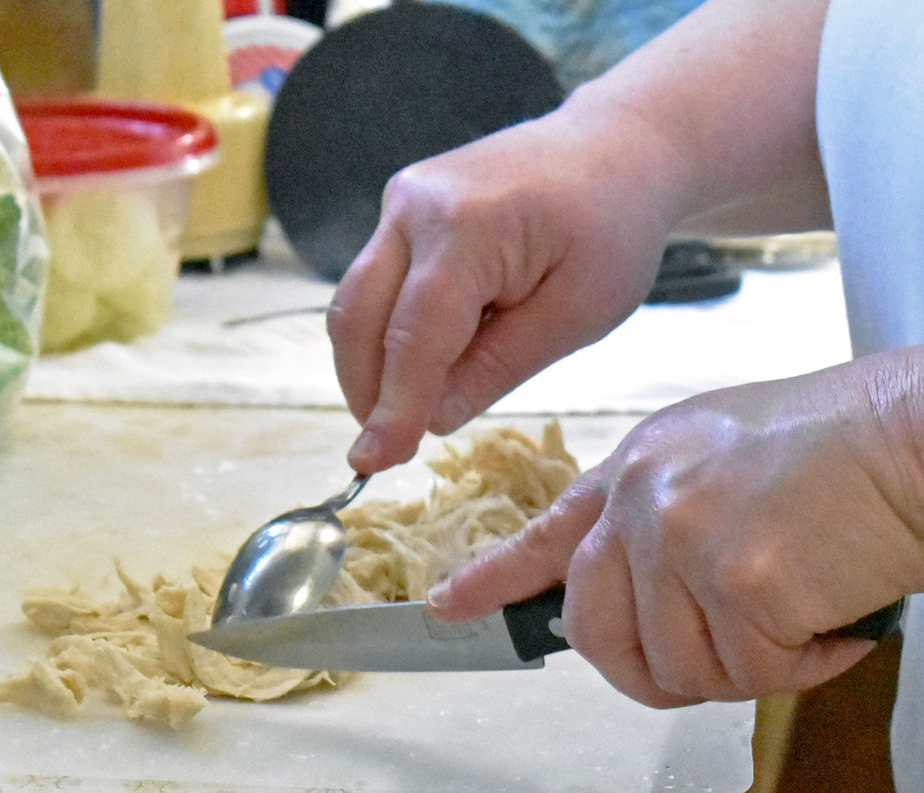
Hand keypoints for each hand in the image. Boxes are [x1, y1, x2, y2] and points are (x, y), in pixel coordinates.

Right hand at [327, 97, 683, 473]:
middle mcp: (416, 205)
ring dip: (373, 368)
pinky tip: (430, 365)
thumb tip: (430, 421)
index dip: (393, 407)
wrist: (617, 148)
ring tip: (413, 411)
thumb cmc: (612, 229)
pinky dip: (390, 337)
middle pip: (359, 318)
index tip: (373, 463)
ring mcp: (402, 202)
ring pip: (356, 304)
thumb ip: (498, 367)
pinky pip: (377, 287)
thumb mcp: (576, 315)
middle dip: (367, 392)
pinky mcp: (402, 213)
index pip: (413, 335)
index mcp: (469, 225)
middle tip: (388, 449)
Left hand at [427, 355, 923, 705]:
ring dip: (750, 664)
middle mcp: (644, 502)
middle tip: (727, 653)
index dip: (496, 579)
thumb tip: (643, 597)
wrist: (915, 434)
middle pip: (601, 637)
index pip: (548, 537)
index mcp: (640, 470)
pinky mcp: (736, 582)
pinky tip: (833, 615)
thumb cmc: (843, 448)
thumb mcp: (724, 458)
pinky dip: (802, 665)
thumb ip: (664, 520)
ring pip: (680, 670)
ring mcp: (683, 540)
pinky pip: (750, 676)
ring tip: (804, 606)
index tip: (451, 607)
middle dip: (657, 671)